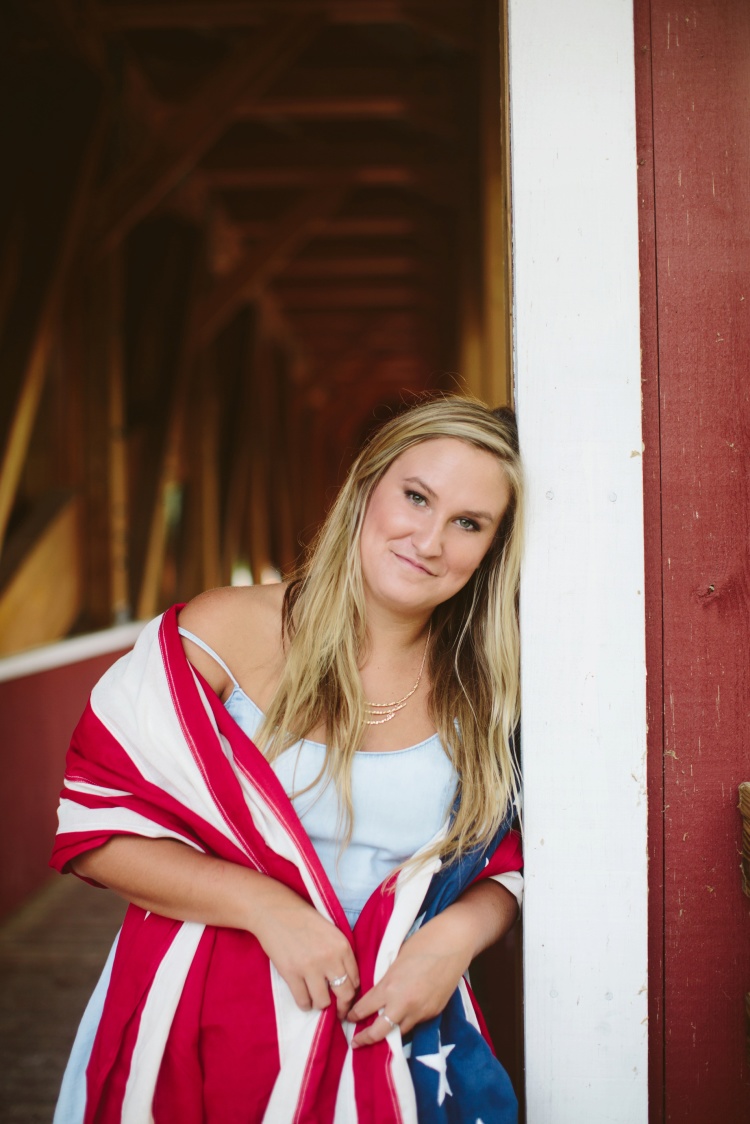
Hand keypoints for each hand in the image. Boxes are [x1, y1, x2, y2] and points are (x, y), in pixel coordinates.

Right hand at [251, 883, 359, 1019]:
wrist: (275, 911)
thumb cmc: (303, 919)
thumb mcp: (331, 931)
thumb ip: (340, 953)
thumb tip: (347, 981)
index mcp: (342, 945)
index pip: (356, 980)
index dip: (352, 992)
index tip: (347, 998)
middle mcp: (330, 958)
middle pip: (344, 994)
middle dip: (342, 1006)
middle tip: (338, 1011)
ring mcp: (310, 967)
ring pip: (323, 1002)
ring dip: (320, 1004)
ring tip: (316, 999)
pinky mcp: (291, 973)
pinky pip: (303, 1001)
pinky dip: (304, 1004)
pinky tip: (303, 998)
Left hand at [348, 880, 516, 1046]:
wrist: (454, 942)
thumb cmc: (422, 942)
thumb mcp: (395, 960)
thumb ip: (385, 980)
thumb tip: (376, 993)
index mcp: (390, 986)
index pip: (364, 1009)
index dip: (353, 1015)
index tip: (348, 1018)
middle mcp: (404, 1004)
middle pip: (379, 1032)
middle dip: (365, 1039)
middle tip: (355, 1041)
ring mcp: (421, 1011)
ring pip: (399, 1032)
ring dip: (389, 1032)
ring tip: (380, 1032)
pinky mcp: (434, 1012)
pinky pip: (416, 1023)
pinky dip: (407, 1022)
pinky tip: (403, 1017)